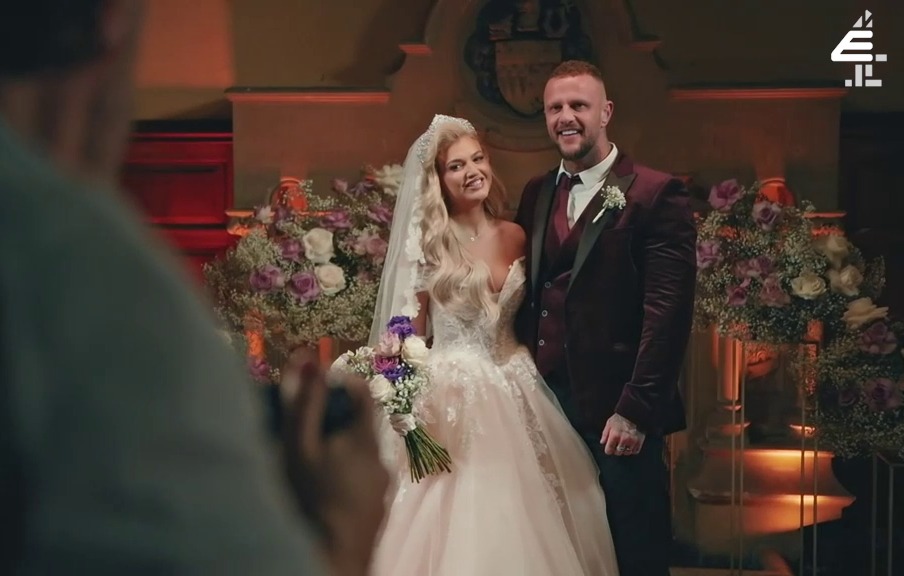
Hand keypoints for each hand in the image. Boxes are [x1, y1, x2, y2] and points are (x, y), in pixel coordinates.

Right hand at [281, 348, 389, 575]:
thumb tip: (307, 358)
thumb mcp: (299, 447)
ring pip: (361, 455)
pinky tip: (325, 491)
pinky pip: (363, 479)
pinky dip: (346, 477)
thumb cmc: (312, 499)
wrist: (335, 557)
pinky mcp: (380, 508)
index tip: (318, 388)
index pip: (362, 392)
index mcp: (366, 438)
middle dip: (335, 422)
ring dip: (340, 453)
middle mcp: (382, 458)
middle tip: (306, 433)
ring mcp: (384, 485)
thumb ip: (303, 403)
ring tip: (311, 466)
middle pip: (360, 425)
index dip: (341, 384)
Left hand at [601, 413, 645, 455]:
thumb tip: (602, 442)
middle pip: (618, 453)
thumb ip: (605, 434)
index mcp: (615, 435)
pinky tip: (630, 445)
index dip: (608, 450)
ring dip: (624, 450)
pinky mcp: (639, 442)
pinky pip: (635, 451)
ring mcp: (632, 441)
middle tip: (616, 446)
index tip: (609, 448)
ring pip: (627, 453)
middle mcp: (623, 440)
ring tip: (624, 445)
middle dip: (616, 450)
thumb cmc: (621, 417)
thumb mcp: (609, 423)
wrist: (634, 413)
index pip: (609, 450)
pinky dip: (632, 450)